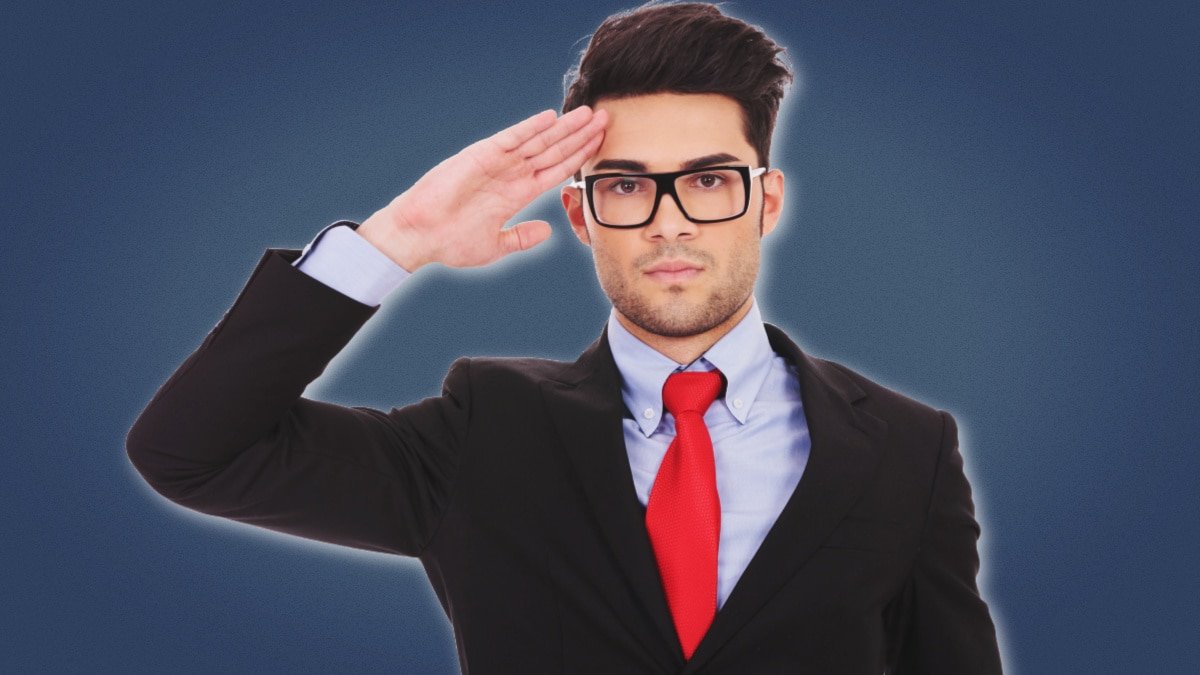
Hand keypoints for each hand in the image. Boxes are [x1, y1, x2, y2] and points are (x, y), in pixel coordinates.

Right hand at [357, 106, 607, 271]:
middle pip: (554, 150)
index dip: (579, 156)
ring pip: (538, 141)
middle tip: (606, 118)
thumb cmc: (451, 242)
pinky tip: (550, 118)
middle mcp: (511, 174)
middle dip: (580, 136)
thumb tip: (548, 231)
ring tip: (588, 113)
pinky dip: (529, 128)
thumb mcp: (496, 245)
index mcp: (517, 193)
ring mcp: (497, 163)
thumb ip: (522, 237)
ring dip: (564, 128)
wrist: (420, 237)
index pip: (557, 170)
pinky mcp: (479, 156)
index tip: (601, 145)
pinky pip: (509, 139)